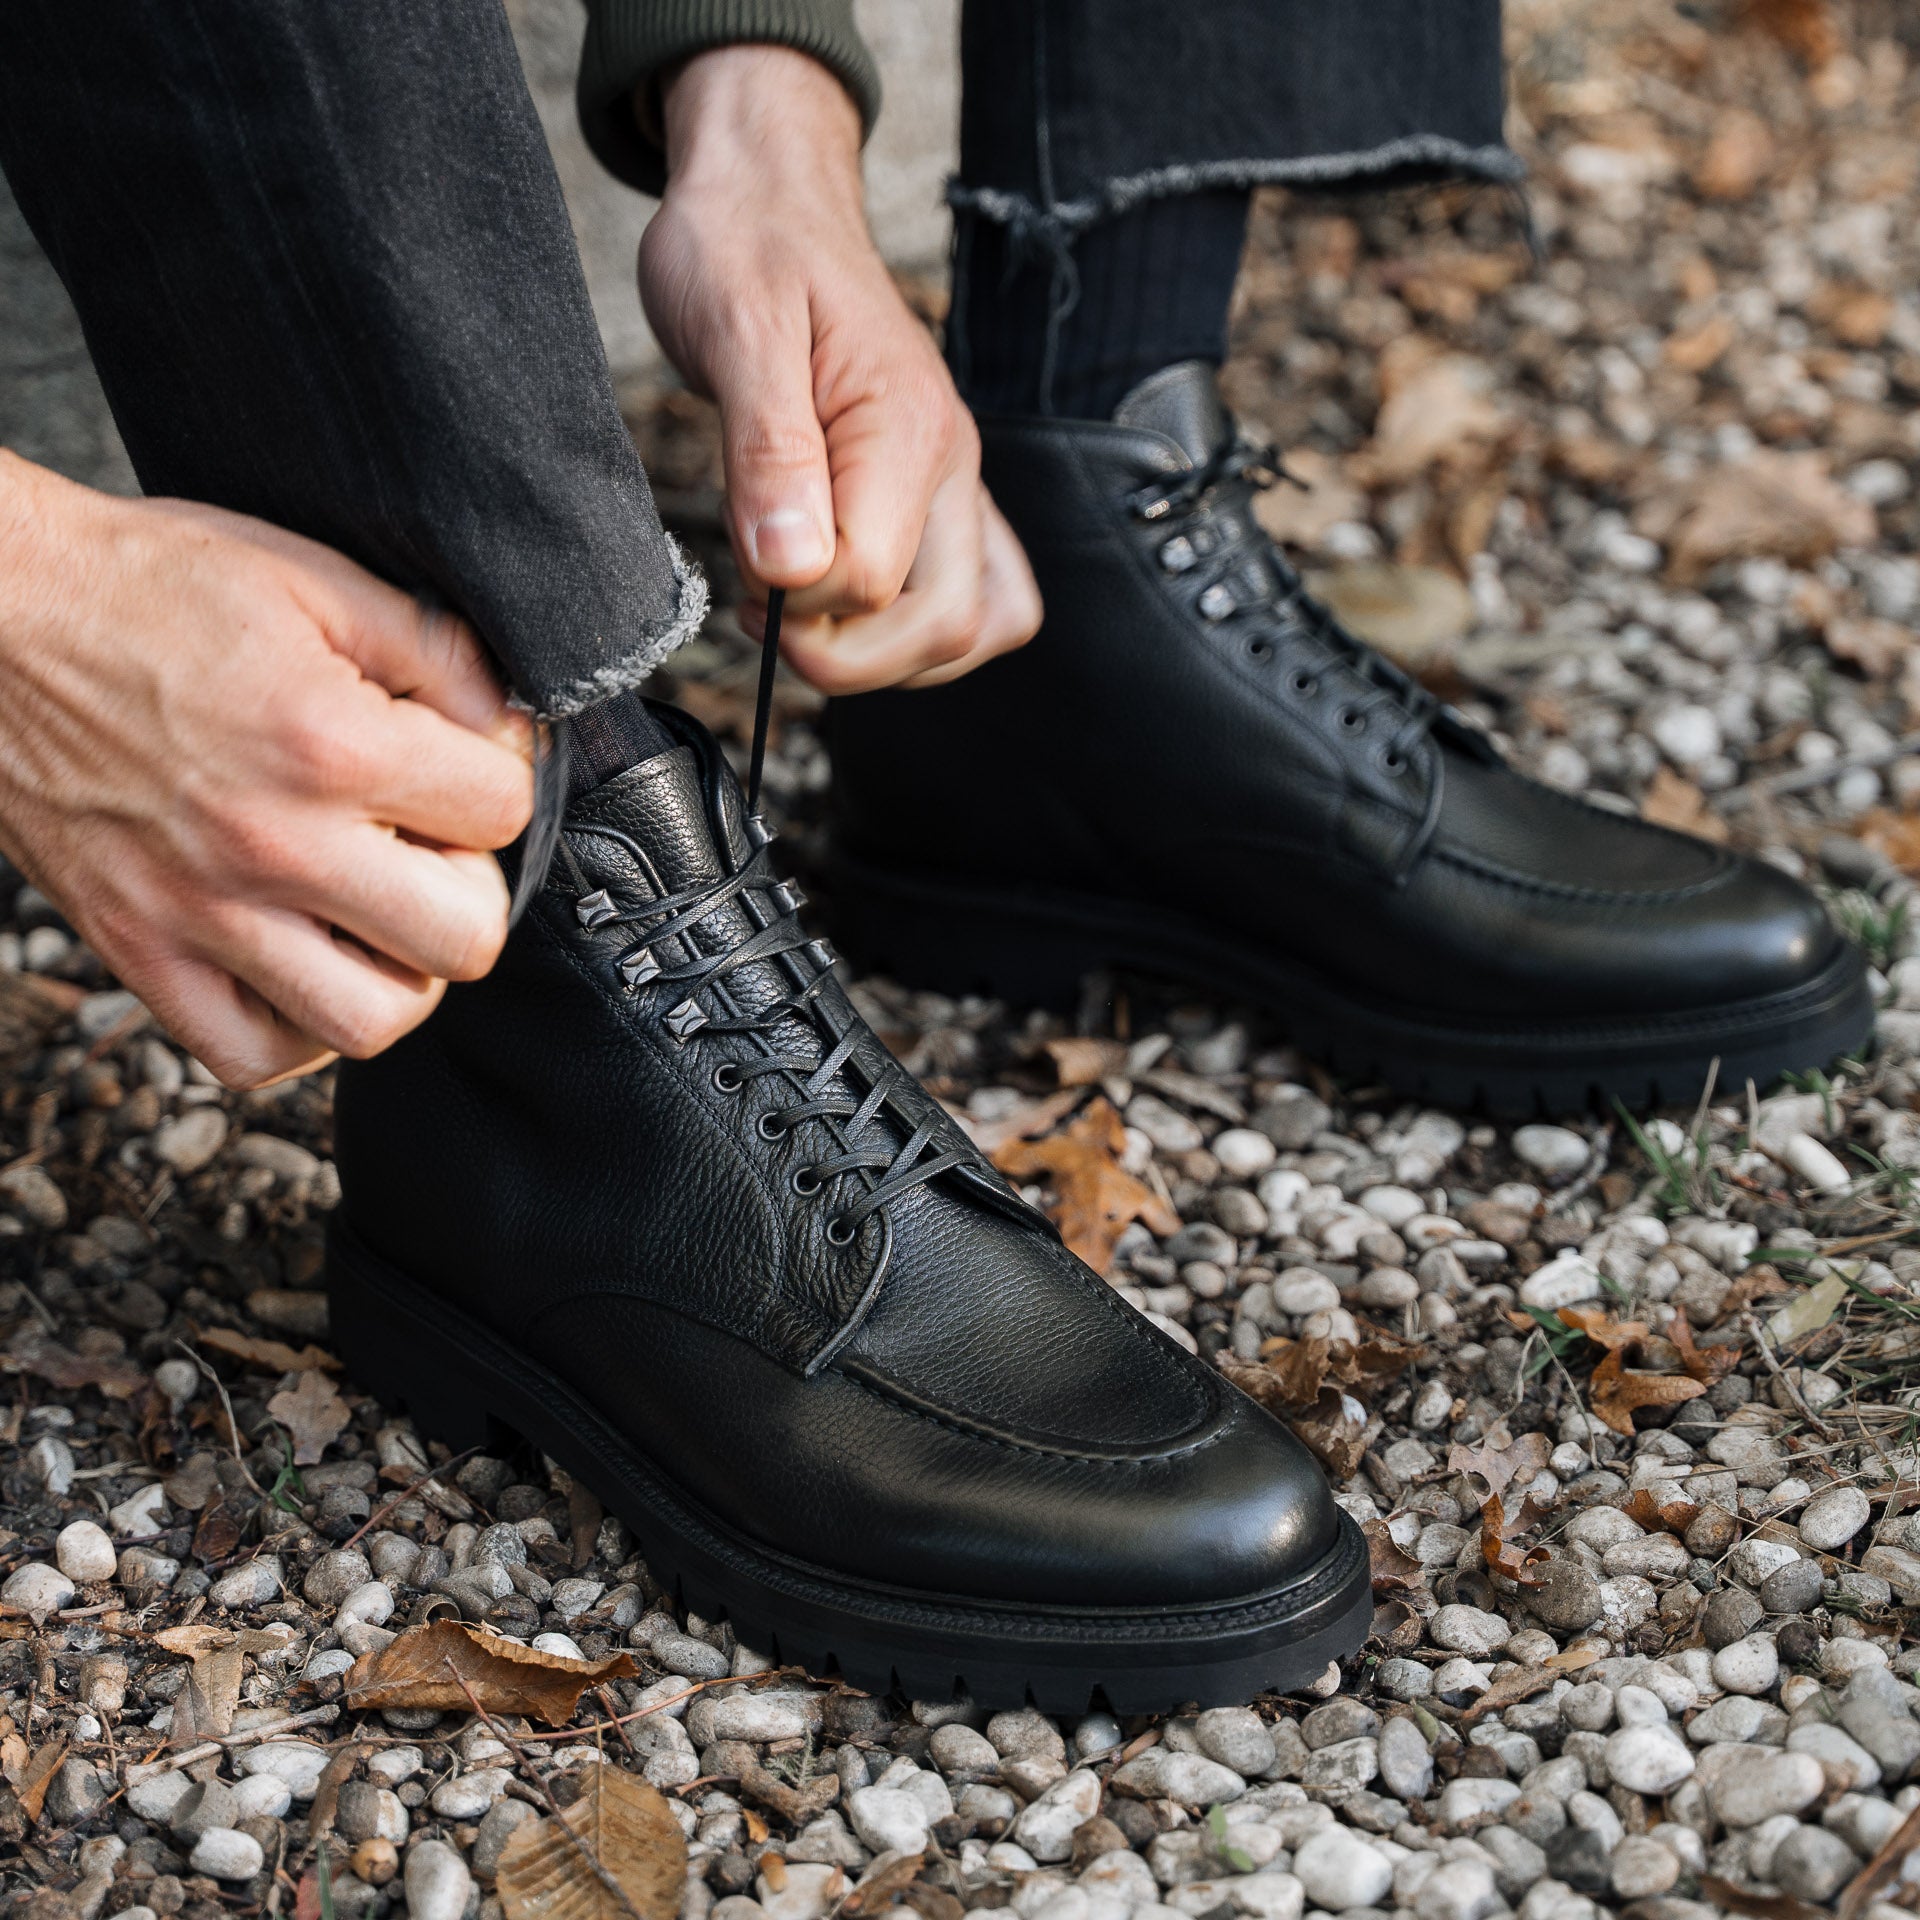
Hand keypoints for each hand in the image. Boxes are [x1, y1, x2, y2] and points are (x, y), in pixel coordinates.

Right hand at [0, 453, 533, 1087]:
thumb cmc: (146, 590)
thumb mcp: (312, 579)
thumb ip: (435, 652)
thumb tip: (512, 724)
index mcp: (327, 743)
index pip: (501, 810)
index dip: (499, 777)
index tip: (464, 760)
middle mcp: (271, 842)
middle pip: (466, 938)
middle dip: (470, 887)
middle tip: (428, 846)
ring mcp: (201, 912)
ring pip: (373, 1020)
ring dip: (400, 971)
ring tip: (376, 913)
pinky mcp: (138, 952)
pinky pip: (252, 1054)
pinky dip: (298, 1027)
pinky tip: (306, 962)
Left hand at [638, 46, 1040, 693]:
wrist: (769, 194)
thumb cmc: (744, 248)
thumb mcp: (735, 329)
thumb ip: (768, 453)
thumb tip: (790, 568)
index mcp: (907, 426)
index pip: (875, 579)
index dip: (797, 600)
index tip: (740, 567)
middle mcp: (952, 465)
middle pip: (945, 626)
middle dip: (845, 656)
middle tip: (763, 613)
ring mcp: (955, 486)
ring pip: (971, 629)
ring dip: (883, 659)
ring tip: (799, 614)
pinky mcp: (940, 499)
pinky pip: (974, 601)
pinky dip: (913, 638)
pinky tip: (845, 612)